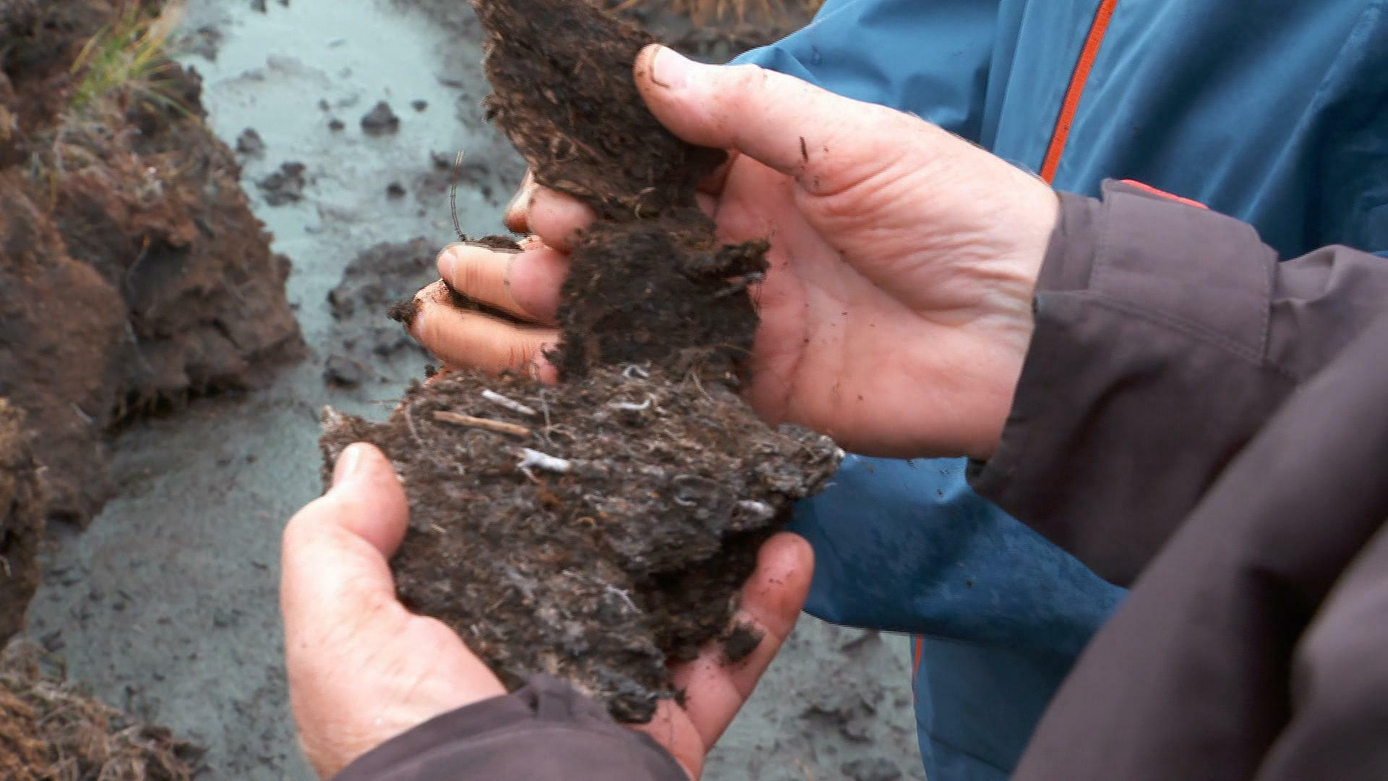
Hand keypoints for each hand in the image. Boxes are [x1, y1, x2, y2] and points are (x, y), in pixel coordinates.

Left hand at [281, 443, 812, 777]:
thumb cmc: (412, 744)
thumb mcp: (340, 637)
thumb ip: (337, 545)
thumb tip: (363, 460)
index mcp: (448, 643)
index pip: (491, 547)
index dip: (522, 486)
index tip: (562, 420)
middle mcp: (530, 664)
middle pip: (597, 569)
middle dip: (636, 507)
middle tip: (672, 441)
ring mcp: (605, 699)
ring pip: (675, 608)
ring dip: (720, 546)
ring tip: (749, 483)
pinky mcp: (665, 735)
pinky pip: (729, 663)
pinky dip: (767, 611)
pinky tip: (791, 550)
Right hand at [410, 45, 1058, 459]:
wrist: (1027, 333)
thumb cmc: (954, 215)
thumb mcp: (852, 141)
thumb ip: (745, 110)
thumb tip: (644, 69)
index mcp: (755, 177)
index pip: (643, 172)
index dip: (585, 180)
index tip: (547, 195)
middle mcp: (733, 248)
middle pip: (620, 245)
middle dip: (555, 248)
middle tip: (514, 258)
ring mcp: (738, 321)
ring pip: (627, 313)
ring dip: (561, 310)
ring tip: (502, 308)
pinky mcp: (753, 390)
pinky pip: (666, 380)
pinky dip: (609, 375)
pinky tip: (552, 373)